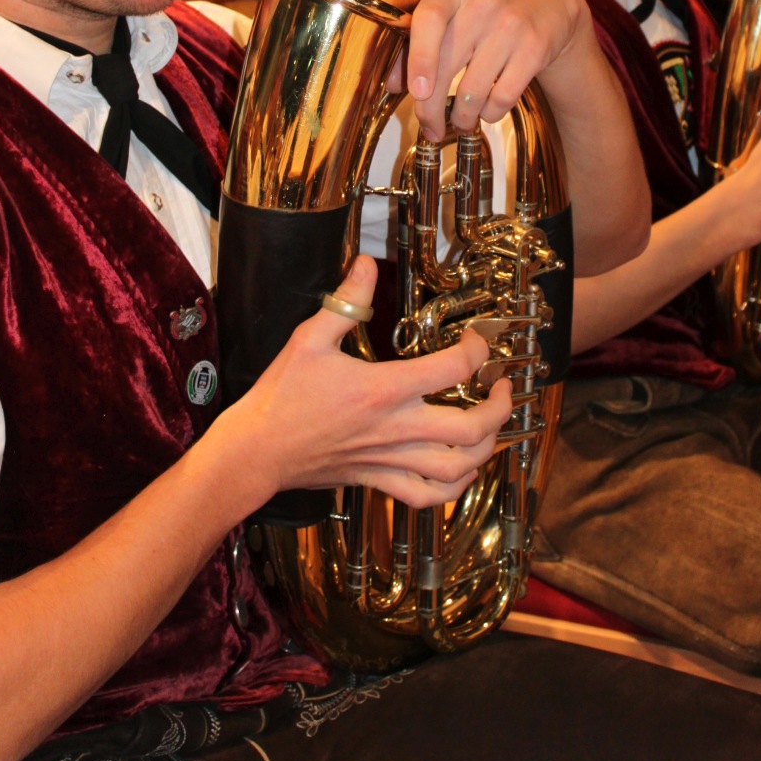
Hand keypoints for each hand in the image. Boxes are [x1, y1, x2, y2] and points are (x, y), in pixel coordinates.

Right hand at [228, 256, 512, 508]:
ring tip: (493, 426)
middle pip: (471, 428)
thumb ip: (346, 301)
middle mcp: (395, 428)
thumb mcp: (310, 337)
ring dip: (486, 448)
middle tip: (503, 387)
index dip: (477, 349)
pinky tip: (462, 470)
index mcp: (383, 389)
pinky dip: (454, 488)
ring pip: (457, 468)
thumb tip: (366, 264)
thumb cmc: (281, 396)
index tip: (476, 340)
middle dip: (500, 407)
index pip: (453, 368)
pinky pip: (427, 496)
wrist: (257, 450)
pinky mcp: (378, 481)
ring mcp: (389, 459)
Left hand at [387, 0, 589, 140]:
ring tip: (461, 122)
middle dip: (432, 109)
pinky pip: (503, 97)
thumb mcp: (449, 7)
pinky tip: (486, 110)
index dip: (419, 57)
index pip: (429, 19)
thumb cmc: (483, 7)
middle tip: (430, 129)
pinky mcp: (535, 49)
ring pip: (475, 90)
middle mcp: (482, 4)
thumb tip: (391, 83)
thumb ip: (413, 38)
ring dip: (463, 117)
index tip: (415, 91)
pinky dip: (490, 113)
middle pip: (448, 66)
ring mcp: (511, 26)